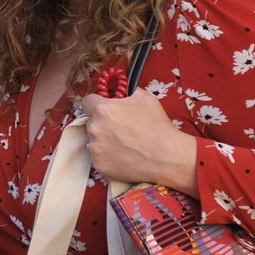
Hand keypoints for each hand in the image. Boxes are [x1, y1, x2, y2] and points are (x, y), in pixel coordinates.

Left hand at [80, 91, 198, 193]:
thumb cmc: (157, 127)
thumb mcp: (144, 98)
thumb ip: (126, 91)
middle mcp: (95, 128)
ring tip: (124, 144)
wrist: (167, 157)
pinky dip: (107, 156)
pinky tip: (123, 155)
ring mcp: (95, 149)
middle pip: (91, 122)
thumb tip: (120, 90)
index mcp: (103, 110)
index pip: (87, 101)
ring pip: (94, 140)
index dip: (97, 103)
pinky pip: (98, 157)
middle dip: (102, 123)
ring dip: (104, 140)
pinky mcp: (99, 165)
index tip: (105, 108)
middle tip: (120, 129)